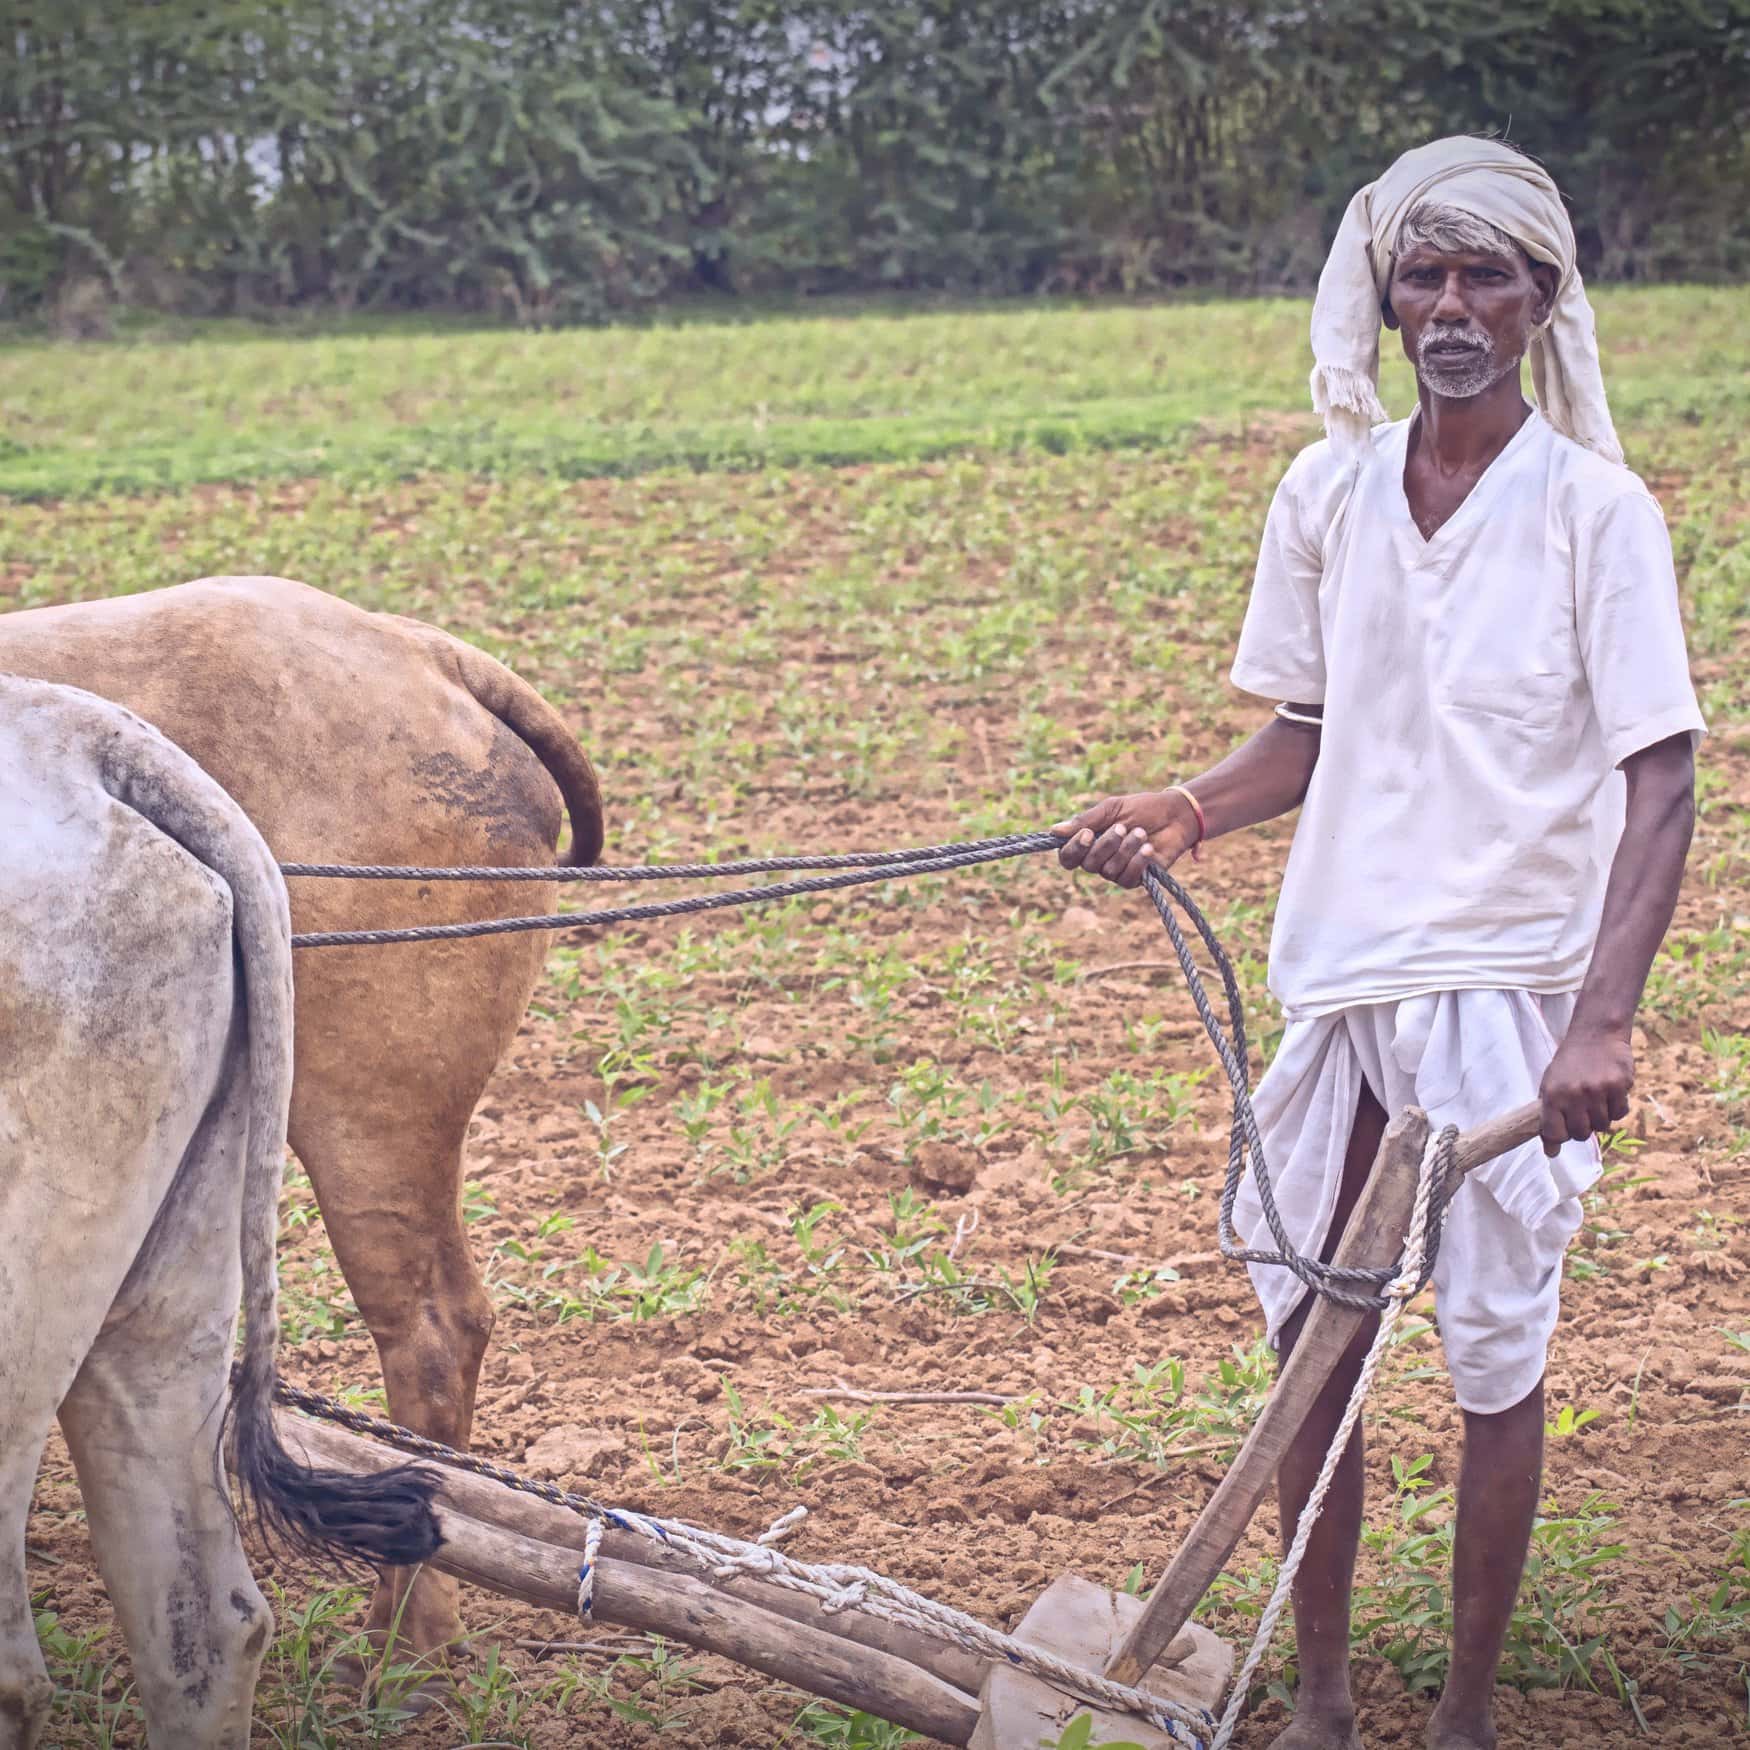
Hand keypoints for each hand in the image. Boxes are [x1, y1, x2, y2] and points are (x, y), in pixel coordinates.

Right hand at [1051, 790, 1199, 889]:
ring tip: (1142, 833)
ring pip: (1108, 871)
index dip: (1074, 849)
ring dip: (1126, 850)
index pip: (1067, 857)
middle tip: (1123, 827)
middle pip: (1087, 864)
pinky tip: (1148, 848)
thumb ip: (1085, 820)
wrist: (1175, 816)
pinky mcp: (1135, 879)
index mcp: (1088, 841)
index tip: (1088, 834)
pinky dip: (1137, 862)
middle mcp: (1098, 859)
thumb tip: (1054, 830)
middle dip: (1106, 845)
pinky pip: (1127, 878)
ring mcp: (1116, 871)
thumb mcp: (1112, 809)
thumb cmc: (1142, 808)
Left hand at [1537, 1026, 1633, 1156]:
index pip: (1554, 1133)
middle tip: (1581, 1113)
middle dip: (1581, 1129)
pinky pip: (1620, 1114)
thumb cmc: (1570, 1063)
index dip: (1557, 1140)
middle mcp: (1574, 1094)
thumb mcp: (1550, 1083)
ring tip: (1595, 1099)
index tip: (1558, 1142)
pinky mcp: (1619, 1087)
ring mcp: (1598, 1091)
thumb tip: (1551, 1152)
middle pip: (1580, 1134)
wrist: (1596, 1035)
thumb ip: (1549, 1115)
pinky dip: (1616, 1109)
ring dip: (1599, 1118)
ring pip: (1602, 1126)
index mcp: (1553, 1094)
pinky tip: (1610, 1093)